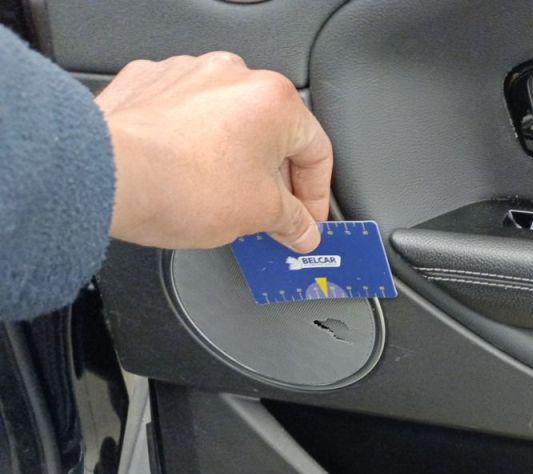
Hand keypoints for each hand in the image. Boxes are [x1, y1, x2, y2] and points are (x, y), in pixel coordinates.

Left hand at [95, 52, 332, 252]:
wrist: (105, 174)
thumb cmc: (181, 184)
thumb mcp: (259, 215)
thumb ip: (292, 221)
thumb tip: (301, 229)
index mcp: (275, 100)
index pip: (317, 152)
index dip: (316, 196)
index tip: (306, 221)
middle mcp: (234, 76)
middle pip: (272, 134)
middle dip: (274, 179)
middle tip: (270, 217)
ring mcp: (188, 75)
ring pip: (228, 122)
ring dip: (234, 159)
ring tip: (222, 198)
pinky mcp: (150, 84)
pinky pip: (186, 115)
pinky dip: (193, 143)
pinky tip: (186, 175)